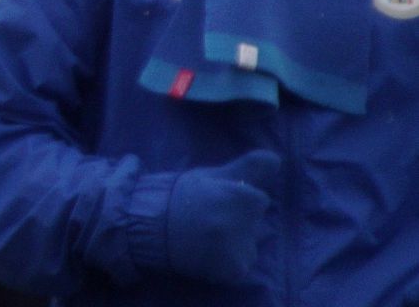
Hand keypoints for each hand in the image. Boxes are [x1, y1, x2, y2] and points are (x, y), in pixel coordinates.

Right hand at [166, 149, 279, 283]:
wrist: (149, 226)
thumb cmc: (180, 195)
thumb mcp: (211, 175)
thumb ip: (247, 167)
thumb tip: (277, 159)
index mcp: (242, 196)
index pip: (259, 199)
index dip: (238, 198)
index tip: (216, 199)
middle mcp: (246, 223)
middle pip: (257, 222)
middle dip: (239, 219)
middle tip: (209, 218)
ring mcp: (241, 248)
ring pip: (251, 244)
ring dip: (237, 241)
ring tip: (208, 236)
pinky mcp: (235, 269)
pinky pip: (242, 264)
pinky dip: (230, 261)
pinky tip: (210, 252)